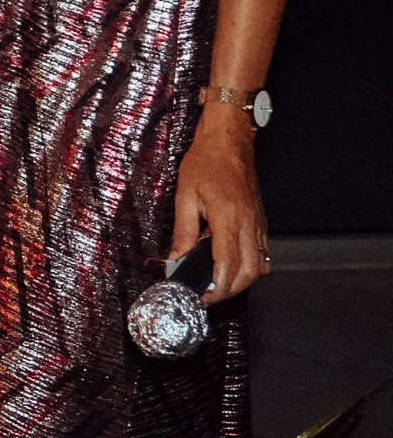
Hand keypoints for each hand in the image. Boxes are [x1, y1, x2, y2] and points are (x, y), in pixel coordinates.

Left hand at [171, 107, 268, 302]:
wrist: (229, 142)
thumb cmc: (207, 162)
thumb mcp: (185, 195)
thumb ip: (183, 231)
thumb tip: (176, 257)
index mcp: (228, 217)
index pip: (227, 264)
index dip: (215, 287)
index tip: (200, 295)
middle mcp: (249, 225)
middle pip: (248, 273)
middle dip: (228, 290)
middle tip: (205, 293)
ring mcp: (258, 225)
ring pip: (259, 267)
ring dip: (240, 281)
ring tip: (216, 282)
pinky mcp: (260, 223)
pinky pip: (262, 254)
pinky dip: (249, 267)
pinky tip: (231, 266)